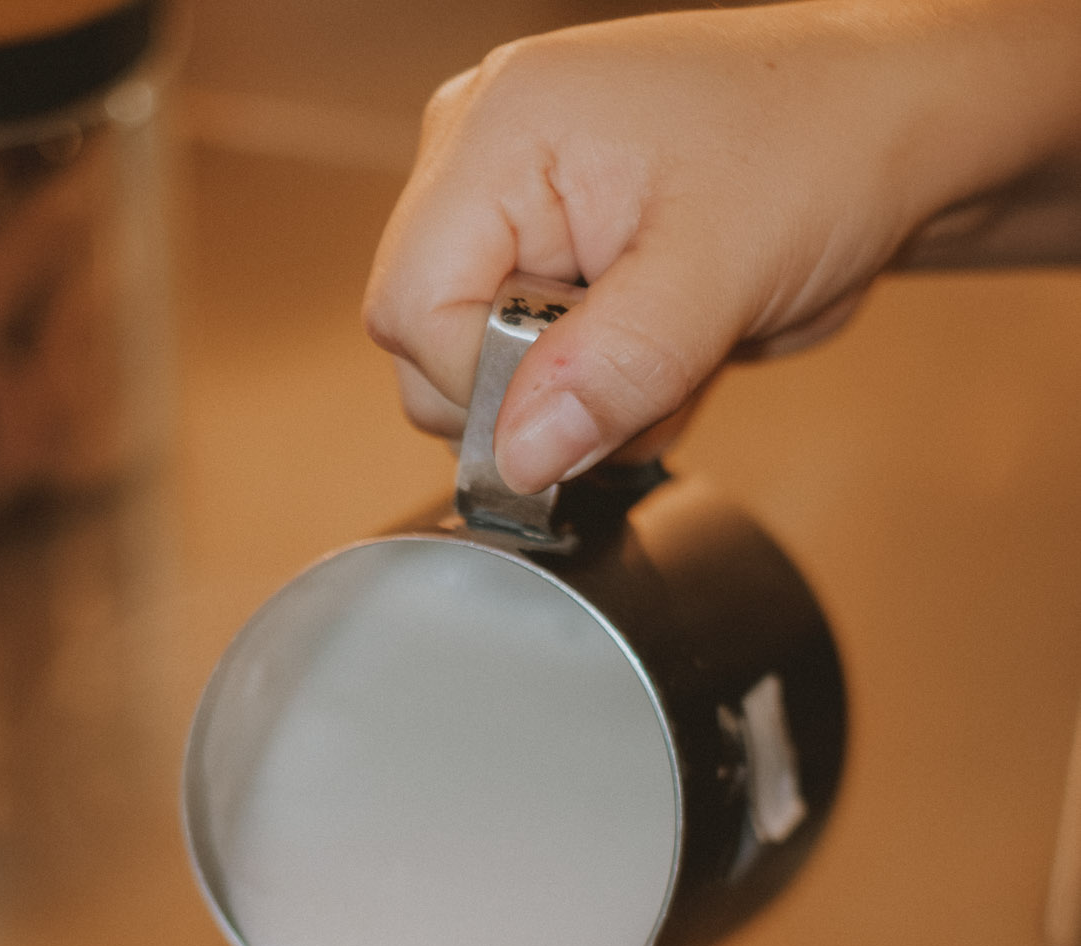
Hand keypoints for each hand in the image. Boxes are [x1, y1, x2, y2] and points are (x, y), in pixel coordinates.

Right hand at [363, 1, 1080, 491]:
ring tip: (675, 344)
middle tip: (650, 365)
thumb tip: (515, 455)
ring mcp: (515, 206)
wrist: (893, 131)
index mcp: (500, 129)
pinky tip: (668, 345)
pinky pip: (539, 373)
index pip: (412, 310)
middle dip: (545, 398)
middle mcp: (485, 157)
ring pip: (486, 376)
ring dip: (588, 403)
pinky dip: (607, 391)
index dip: (491, 386)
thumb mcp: (721, 269)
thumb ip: (612, 368)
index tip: (592, 398)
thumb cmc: (825, 147)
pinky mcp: (552, 255)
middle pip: (430, 350)